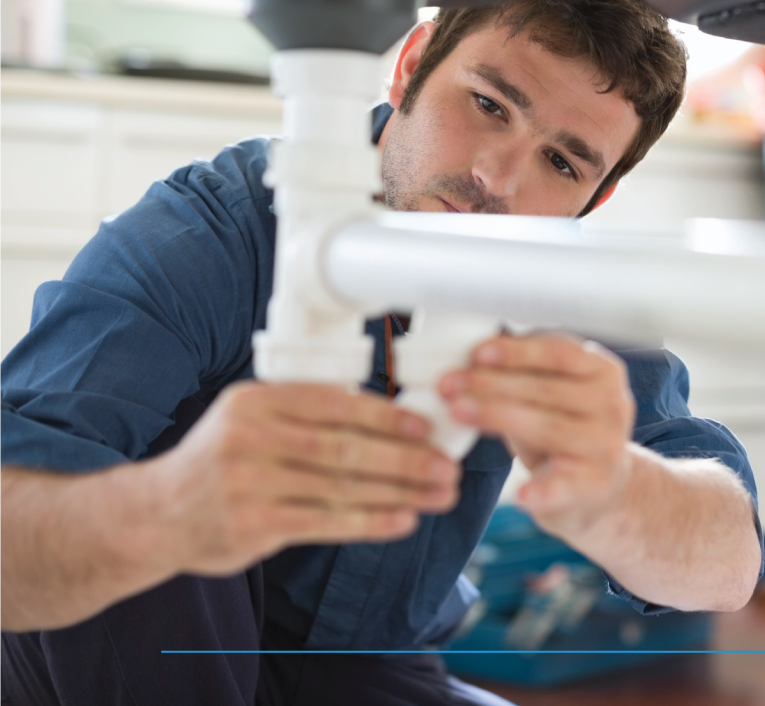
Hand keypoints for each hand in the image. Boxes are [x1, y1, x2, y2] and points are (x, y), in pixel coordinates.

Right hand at [148, 381, 460, 576]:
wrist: (157, 514)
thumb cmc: (221, 460)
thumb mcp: (250, 419)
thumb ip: (304, 415)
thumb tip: (386, 420)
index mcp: (256, 399)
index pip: (334, 403)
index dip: (385, 415)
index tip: (426, 426)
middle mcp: (250, 436)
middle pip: (344, 446)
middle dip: (404, 458)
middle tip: (446, 466)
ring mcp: (249, 482)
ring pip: (341, 485)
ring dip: (398, 491)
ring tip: (438, 495)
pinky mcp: (252, 525)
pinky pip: (324, 522)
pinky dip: (369, 522)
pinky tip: (403, 520)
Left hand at [438, 335, 634, 542]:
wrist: (598, 484)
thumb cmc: (562, 425)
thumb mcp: (551, 389)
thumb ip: (523, 369)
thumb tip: (471, 351)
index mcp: (603, 370)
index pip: (558, 352)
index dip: (516, 352)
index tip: (477, 353)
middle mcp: (612, 405)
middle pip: (546, 389)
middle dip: (491, 384)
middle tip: (449, 384)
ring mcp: (606, 447)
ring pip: (547, 427)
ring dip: (496, 417)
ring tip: (458, 411)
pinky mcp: (593, 485)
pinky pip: (564, 485)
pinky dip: (542, 490)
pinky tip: (521, 494)